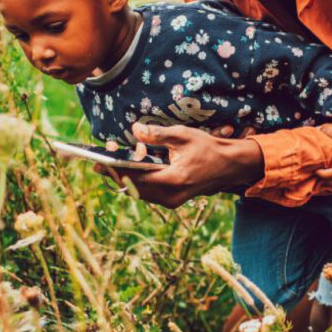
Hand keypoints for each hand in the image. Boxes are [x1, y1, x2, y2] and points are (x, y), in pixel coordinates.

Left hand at [107, 123, 263, 209]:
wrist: (232, 166)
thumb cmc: (210, 149)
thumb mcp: (184, 136)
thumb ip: (157, 134)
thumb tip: (134, 130)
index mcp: (173, 180)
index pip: (135, 177)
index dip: (115, 170)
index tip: (99, 161)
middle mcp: (171, 196)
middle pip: (133, 188)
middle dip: (116, 173)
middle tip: (101, 160)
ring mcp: (172, 201)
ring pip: (140, 192)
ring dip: (127, 177)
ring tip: (116, 161)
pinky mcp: (174, 200)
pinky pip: (149, 193)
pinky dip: (139, 181)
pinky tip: (136, 166)